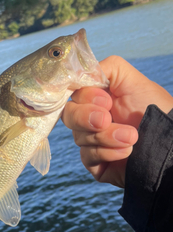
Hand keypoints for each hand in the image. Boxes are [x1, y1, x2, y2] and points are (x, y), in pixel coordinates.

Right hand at [62, 56, 172, 187]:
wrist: (170, 144)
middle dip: (85, 117)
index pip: (72, 94)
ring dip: (107, 136)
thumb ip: (106, 69)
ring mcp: (91, 141)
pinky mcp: (95, 163)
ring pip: (79, 137)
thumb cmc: (155, 110)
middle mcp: (90, 118)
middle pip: (68, 116)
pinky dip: (107, 152)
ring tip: (133, 137)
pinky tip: (127, 151)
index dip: (84, 97)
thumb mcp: (133, 81)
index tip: (106, 101)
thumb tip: (79, 73)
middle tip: (107, 119)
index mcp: (96, 98)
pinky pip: (88, 157)